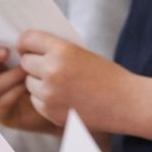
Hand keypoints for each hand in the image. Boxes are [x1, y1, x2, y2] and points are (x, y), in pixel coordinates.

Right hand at [0, 28, 59, 133]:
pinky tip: (27, 85)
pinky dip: (14, 92)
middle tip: (6, 52)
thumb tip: (17, 18)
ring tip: (27, 69)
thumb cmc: (41, 67)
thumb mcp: (29, 50)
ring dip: (9, 76)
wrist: (57, 96)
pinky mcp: (0, 115)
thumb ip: (18, 38)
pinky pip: (0, 104)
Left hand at [17, 31, 131, 130]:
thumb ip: (56, 50)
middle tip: (45, 66)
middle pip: (25, 63)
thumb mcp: (81, 53)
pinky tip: (64, 98)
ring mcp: (50, 94)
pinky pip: (36, 101)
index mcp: (61, 50)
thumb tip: (28, 48)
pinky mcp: (51, 112)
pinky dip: (45, 100)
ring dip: (38, 83)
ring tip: (60, 84)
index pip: (27, 39)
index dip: (26, 43)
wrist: (126, 103)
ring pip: (29, 83)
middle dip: (32, 64)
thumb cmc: (106, 75)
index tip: (27, 47)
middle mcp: (52, 71)